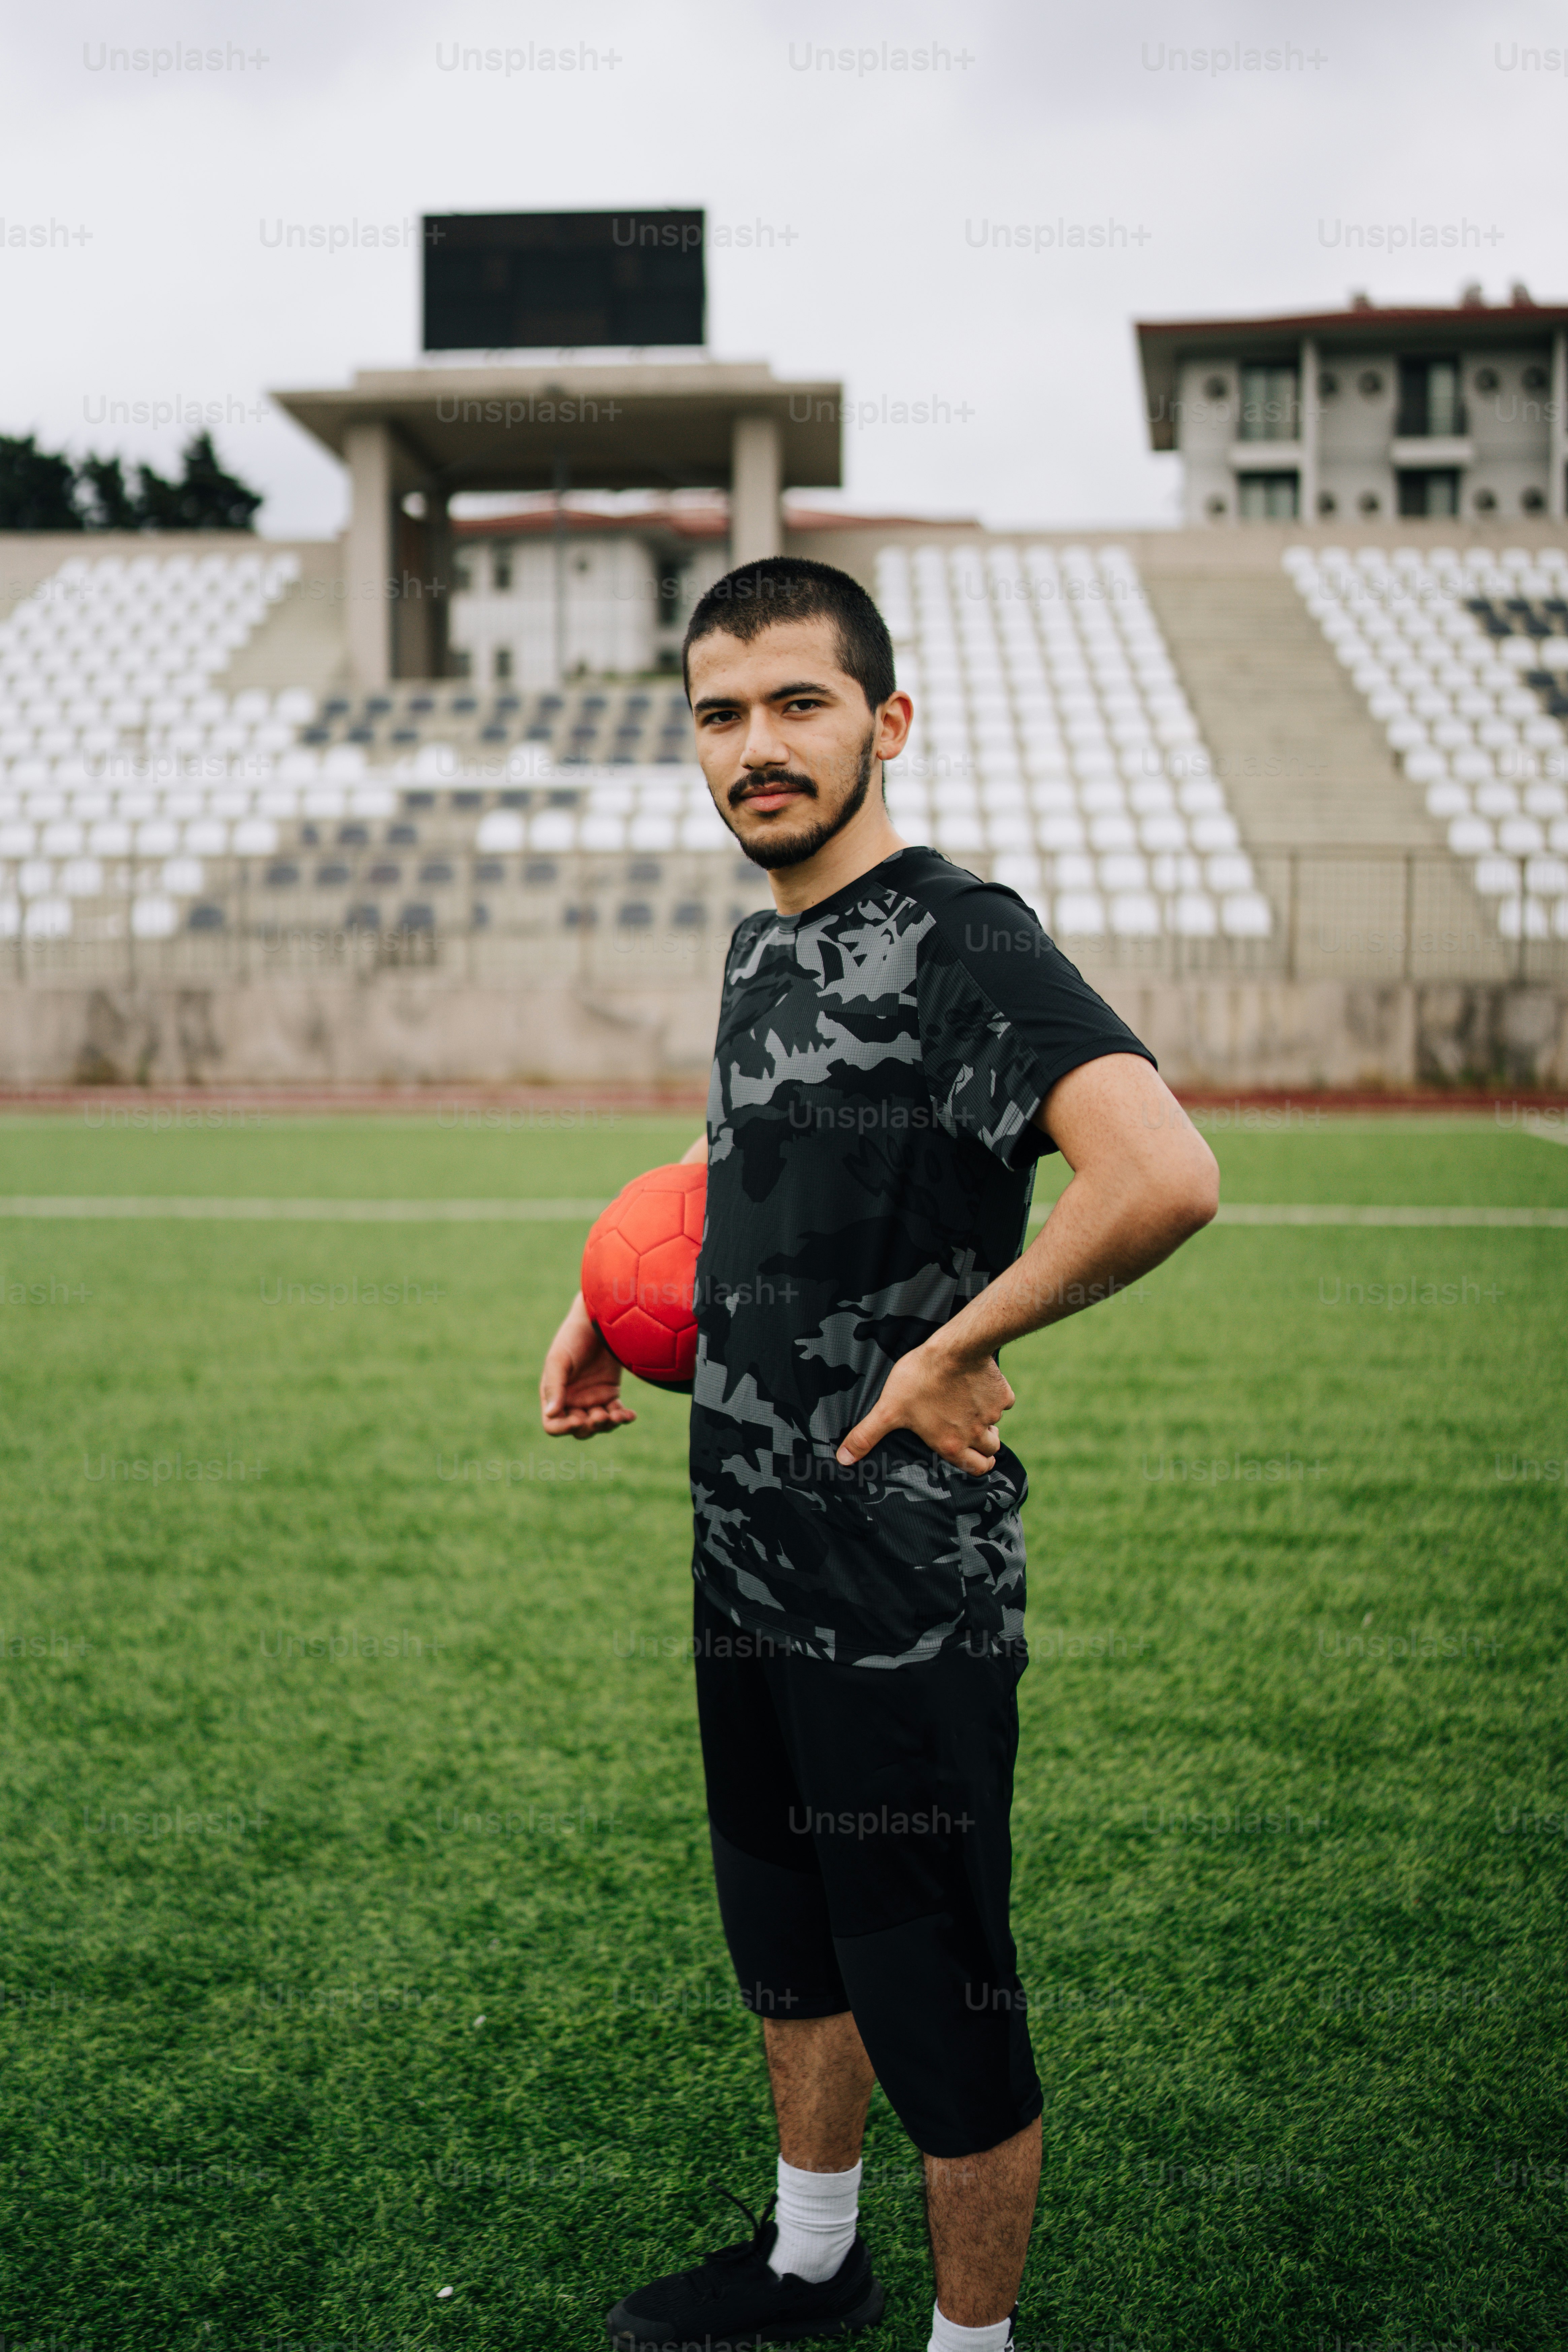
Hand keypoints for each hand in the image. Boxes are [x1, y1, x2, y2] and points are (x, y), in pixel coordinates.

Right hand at [540, 1292, 636, 1440]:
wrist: (599, 1321)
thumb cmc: (573, 1338)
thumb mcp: (559, 1360)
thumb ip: (554, 1387)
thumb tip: (550, 1413)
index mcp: (554, 1395)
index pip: (553, 1424)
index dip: (563, 1428)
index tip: (577, 1420)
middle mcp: (572, 1401)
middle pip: (578, 1429)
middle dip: (589, 1427)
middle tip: (600, 1415)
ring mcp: (592, 1399)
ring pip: (599, 1425)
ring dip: (607, 1425)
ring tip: (617, 1415)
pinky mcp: (610, 1394)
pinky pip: (616, 1414)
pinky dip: (623, 1417)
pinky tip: (630, 1415)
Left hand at [835, 1334, 1015, 1476]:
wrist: (953, 1349)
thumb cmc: (918, 1379)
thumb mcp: (888, 1410)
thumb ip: (866, 1436)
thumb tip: (842, 1459)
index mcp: (952, 1445)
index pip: (977, 1470)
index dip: (976, 1465)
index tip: (970, 1456)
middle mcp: (975, 1434)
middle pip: (991, 1452)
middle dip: (984, 1447)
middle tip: (970, 1433)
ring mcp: (992, 1414)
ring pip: (996, 1426)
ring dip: (987, 1422)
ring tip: (969, 1408)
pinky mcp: (1002, 1392)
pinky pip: (1004, 1400)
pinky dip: (994, 1396)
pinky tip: (977, 1385)